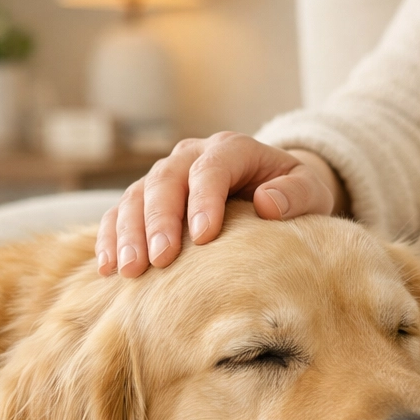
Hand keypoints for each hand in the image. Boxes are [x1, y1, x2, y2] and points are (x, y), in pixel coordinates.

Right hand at [96, 132, 347, 276]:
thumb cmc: (293, 195)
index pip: (211, 167)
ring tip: (130, 270)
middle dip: (159, 221)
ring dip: (128, 233)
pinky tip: (108, 268)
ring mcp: (165, 177)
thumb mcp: (310, 191)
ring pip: (135, 196)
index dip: (204, 199)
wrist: (273, 191)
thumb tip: (267, 203)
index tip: (203, 236)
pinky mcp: (147, 201)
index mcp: (231, 149)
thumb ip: (296, 194)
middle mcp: (191, 157)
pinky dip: (110, 238)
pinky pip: (119, 214)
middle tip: (159, 260)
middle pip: (165, 180)